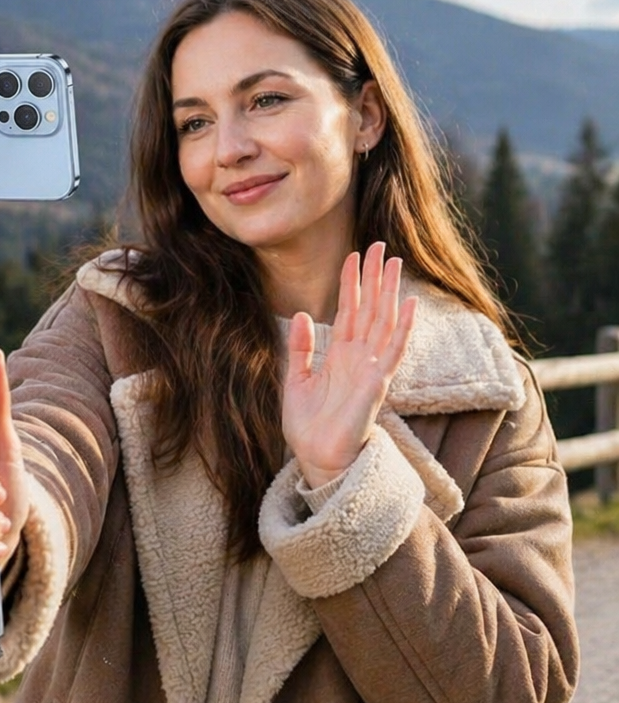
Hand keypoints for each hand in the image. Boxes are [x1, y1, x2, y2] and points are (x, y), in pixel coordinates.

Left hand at [282, 243, 416, 488]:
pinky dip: (402, 327)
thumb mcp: (295, 379)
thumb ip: (301, 348)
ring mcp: (371, 368)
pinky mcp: (378, 384)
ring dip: (390, 292)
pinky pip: (393, 351)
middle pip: (370, 308)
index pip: (349, 310)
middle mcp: (359, 357)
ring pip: (384, 321)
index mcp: (340, 355)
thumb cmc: (308, 425)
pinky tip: (408, 304)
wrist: (316, 457)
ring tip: (395, 262)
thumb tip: (302, 314)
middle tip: (380, 245)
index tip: (355, 255)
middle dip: (375, 277)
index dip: (352, 283)